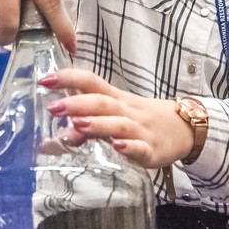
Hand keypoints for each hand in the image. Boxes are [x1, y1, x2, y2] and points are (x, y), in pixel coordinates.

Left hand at [42, 68, 195, 168]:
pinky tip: (117, 147)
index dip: (68, 78)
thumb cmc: (142, 118)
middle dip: (76, 104)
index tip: (45, 79)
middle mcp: (126, 111)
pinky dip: (129, 147)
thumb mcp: (115, 114)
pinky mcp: (152, 150)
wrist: (184, 127)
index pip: (91, 82)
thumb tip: (57, 127)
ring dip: (98, 123)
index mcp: (115, 99)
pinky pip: (141, 148)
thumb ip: (86, 119)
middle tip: (53, 107)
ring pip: (118, 124)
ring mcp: (140, 130)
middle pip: (101, 102)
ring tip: (77, 124)